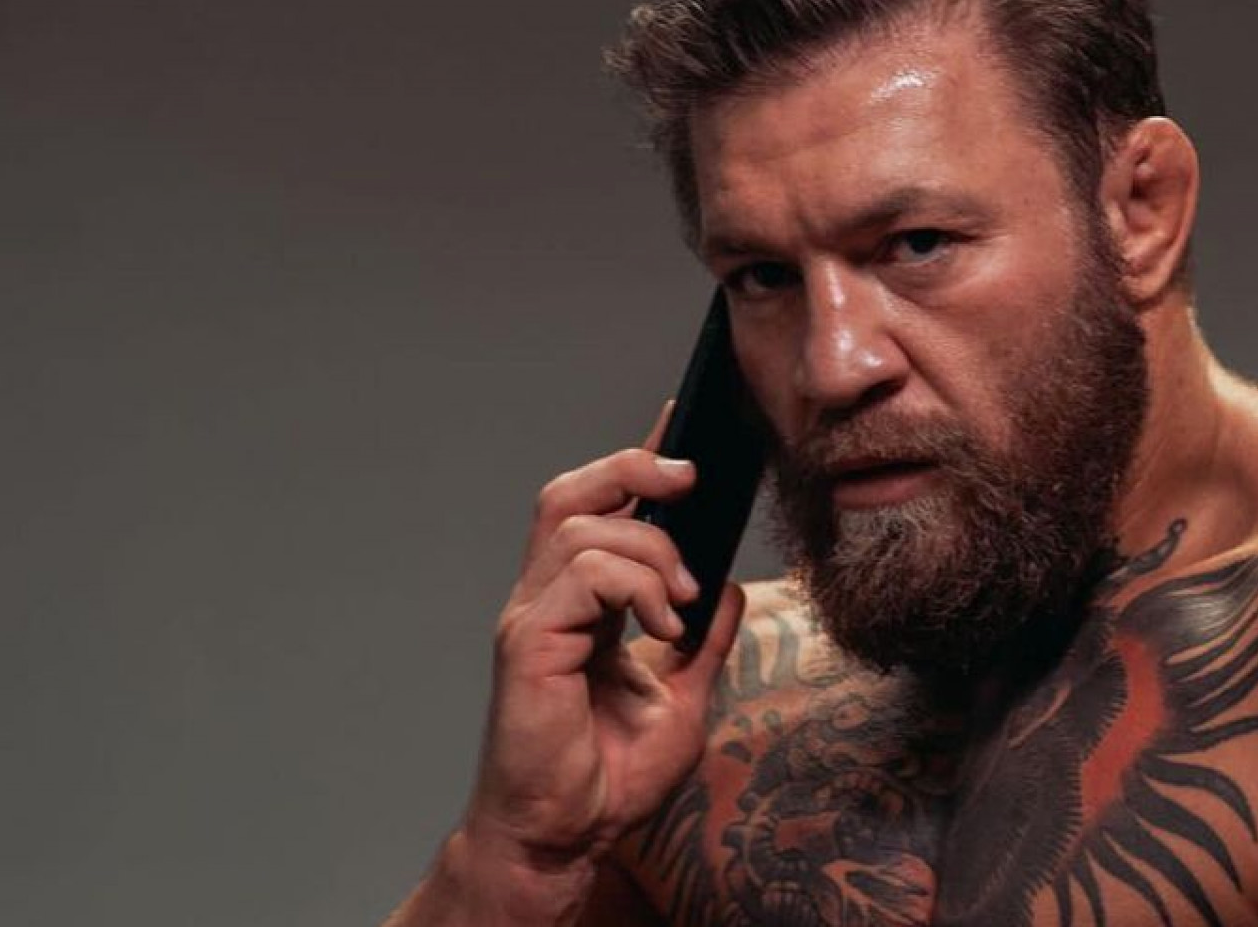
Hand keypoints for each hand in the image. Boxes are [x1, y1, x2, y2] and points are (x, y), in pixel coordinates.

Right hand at [459, 409, 745, 884]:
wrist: (569, 836)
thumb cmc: (609, 776)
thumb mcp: (684, 697)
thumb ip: (705, 640)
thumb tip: (729, 584)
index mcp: (579, 603)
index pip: (600, 506)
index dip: (638, 458)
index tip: (683, 421)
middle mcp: (547, 599)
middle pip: (572, 491)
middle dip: (634, 466)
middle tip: (691, 481)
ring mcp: (532, 617)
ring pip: (583, 525)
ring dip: (652, 550)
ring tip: (682, 603)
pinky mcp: (527, 642)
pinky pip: (581, 574)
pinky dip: (635, 586)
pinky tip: (662, 627)